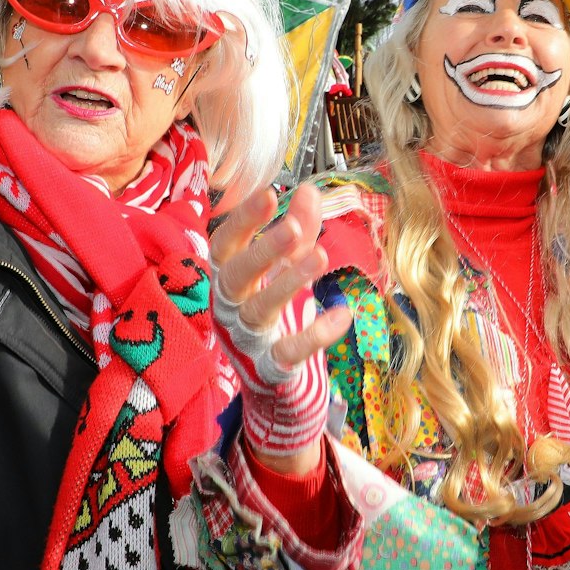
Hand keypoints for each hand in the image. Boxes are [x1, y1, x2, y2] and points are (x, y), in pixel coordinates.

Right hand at [209, 184, 354, 473]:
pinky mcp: (269, 367)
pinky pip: (289, 351)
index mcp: (228, 278)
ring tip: (320, 256)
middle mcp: (229, 307)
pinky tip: (343, 313)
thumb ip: (298, 230)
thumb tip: (309, 190)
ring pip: (260, 310)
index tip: (270, 194)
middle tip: (294, 227)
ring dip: (289, 282)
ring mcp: (246, 339)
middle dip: (263, 250)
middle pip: (235, 275)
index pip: (225, 244)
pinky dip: (316, 334)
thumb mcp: (286, 267)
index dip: (243, 220)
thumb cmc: (274, 312)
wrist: (272, 379)